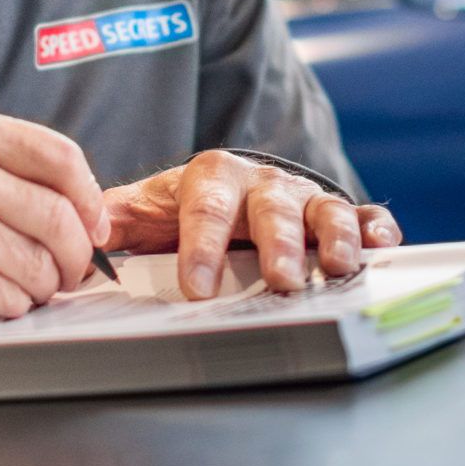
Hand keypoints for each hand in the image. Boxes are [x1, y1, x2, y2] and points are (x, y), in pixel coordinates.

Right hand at [0, 106, 111, 330]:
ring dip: (39, 285)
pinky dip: (9, 304)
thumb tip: (89, 212)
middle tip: (66, 271)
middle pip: (61, 216)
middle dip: (75, 255)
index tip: (92, 226)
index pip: (62, 156)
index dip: (89, 199)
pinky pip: (13, 296)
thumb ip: (8, 170)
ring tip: (10, 280)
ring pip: (42, 264)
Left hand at [104, 150, 401, 298]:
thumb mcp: (146, 210)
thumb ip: (115, 219)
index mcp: (210, 180)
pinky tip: (380, 245)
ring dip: (331, 238)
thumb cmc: (184, 206)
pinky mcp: (336, 214)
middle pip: (271, 209)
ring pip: (322, 211)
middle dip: (276, 244)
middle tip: (281, 279)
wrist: (228, 186)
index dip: (201, 245)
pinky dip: (373, 229)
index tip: (197, 285)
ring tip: (337, 267)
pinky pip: (361, 216)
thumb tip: (84, 234)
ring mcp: (302, 198)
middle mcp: (261, 184)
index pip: (204, 208)